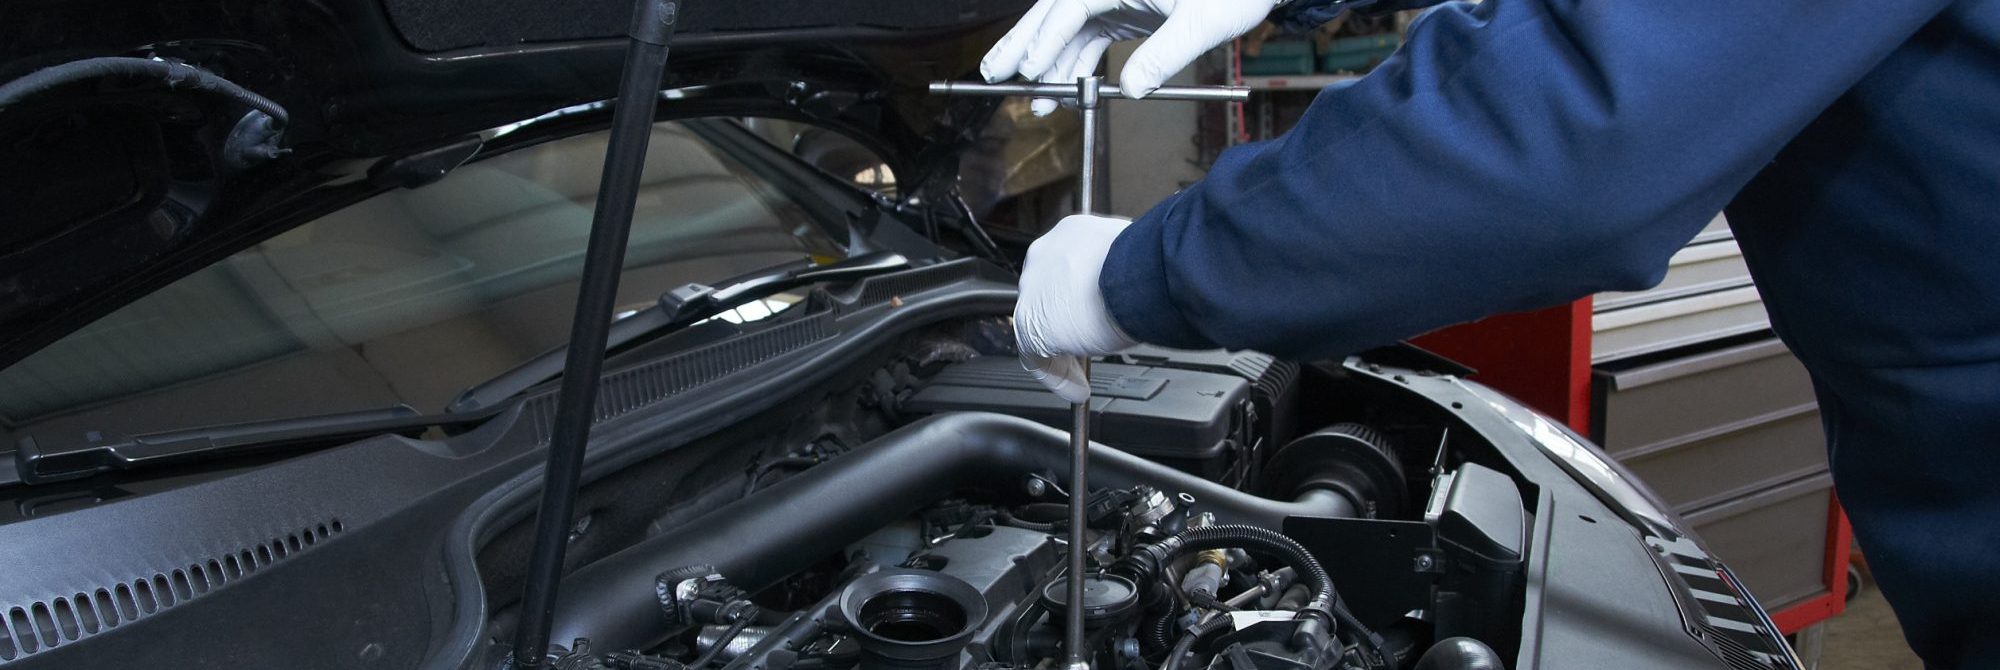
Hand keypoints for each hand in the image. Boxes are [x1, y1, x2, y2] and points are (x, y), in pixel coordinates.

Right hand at [981, 0, 1285, 113]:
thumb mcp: (1203, 24)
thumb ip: (1164, 57)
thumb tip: (1131, 91)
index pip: (1071, 6)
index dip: (1046, 39)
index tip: (1029, 70)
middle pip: (1055, 12)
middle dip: (1024, 45)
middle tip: (991, 74)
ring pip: (1068, 28)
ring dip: (1048, 62)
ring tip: (1030, 97)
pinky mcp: (1127, 10)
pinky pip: (1090, 36)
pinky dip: (1074, 61)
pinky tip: (1062, 88)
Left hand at [1014, 214, 1138, 402]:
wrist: (1136, 275)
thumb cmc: (1145, 265)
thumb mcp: (1133, 263)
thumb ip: (1121, 275)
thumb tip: (1134, 291)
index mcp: (1071, 234)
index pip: (1066, 270)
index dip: (1079, 297)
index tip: (1094, 316)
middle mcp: (1046, 255)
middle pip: (1048, 297)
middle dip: (1066, 324)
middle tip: (1087, 346)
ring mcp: (1033, 288)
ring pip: (1041, 326)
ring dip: (1061, 353)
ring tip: (1081, 376)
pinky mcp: (1030, 322)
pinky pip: (1037, 356)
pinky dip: (1056, 376)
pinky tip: (1076, 388)